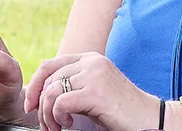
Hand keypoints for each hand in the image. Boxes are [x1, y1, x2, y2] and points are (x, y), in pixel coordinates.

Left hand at [25, 53, 155, 130]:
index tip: (31, 106)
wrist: (150, 119)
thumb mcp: (92, 92)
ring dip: (48, 115)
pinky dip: (58, 117)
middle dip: (40, 105)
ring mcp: (94, 75)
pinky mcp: (96, 92)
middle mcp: (91, 62)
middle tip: (47, 125)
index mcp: (90, 59)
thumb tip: (39, 93)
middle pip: (48, 79)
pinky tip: (69, 124)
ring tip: (57, 128)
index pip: (49, 65)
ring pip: (52, 91)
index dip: (35, 85)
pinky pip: (61, 103)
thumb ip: (73, 85)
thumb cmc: (120, 111)